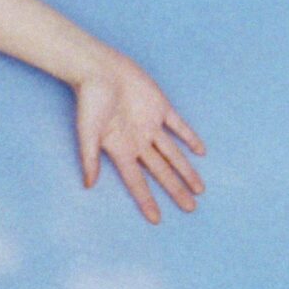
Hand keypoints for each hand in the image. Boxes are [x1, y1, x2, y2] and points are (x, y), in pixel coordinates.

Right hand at [74, 55, 204, 223]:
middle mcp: (137, 141)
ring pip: (172, 153)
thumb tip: (88, 185)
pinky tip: (200, 152)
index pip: (137, 181)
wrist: (98, 69)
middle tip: (191, 209)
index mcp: (120, 150)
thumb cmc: (89, 101)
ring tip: (199, 189)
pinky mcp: (160, 107)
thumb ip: (90, 158)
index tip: (156, 220)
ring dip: (186, 170)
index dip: (146, 200)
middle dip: (175, 189)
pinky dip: (189, 138)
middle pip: (160, 171)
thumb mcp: (87, 133)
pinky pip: (178, 126)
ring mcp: (150, 125)